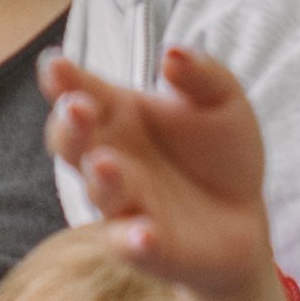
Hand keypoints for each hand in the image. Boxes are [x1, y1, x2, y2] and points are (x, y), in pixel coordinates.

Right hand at [44, 47, 279, 300]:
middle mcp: (111, 158)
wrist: (244, 217)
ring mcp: (125, 204)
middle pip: (73, 142)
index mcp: (119, 115)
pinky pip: (130, 245)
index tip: (55, 66)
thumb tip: (171, 54)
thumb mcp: (223, 102)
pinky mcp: (147, 246)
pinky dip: (132, 242)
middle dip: (70, 126)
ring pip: (100, 192)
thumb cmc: (219, 153)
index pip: (81, 92)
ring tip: (107, 164)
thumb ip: (201, 74)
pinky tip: (144, 234)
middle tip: (77, 108)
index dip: (63, 80)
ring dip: (101, 178)